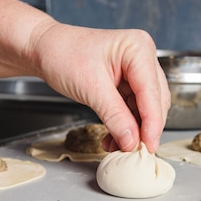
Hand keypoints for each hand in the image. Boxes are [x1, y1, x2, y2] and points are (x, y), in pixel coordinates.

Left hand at [31, 22, 169, 152]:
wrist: (46, 50)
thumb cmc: (63, 55)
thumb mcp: (90, 88)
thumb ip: (115, 116)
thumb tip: (132, 141)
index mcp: (138, 49)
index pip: (151, 92)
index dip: (152, 122)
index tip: (148, 146)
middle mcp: (143, 57)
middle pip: (155, 101)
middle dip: (145, 128)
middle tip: (136, 151)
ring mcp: (137, 70)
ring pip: (146, 107)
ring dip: (135, 129)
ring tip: (119, 147)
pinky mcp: (128, 82)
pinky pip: (134, 108)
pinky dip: (126, 125)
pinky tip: (115, 138)